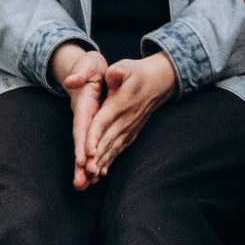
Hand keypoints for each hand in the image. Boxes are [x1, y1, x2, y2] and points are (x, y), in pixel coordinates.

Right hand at [51, 43, 106, 189]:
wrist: (86, 68)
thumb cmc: (88, 66)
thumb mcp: (86, 65)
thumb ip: (80, 72)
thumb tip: (72, 79)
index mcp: (84, 105)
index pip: (82, 127)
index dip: (83, 143)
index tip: (84, 159)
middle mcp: (84, 118)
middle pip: (82, 143)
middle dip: (81, 164)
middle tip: (81, 184)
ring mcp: (87, 123)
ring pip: (86, 148)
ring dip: (85, 168)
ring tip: (84, 187)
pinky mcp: (93, 126)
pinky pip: (94, 146)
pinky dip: (94, 160)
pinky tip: (96, 176)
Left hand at [86, 54, 176, 176]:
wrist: (160, 81)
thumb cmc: (137, 73)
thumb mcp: (126, 67)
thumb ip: (117, 72)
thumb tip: (112, 73)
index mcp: (120, 103)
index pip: (104, 122)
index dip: (95, 136)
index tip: (87, 151)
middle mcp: (126, 119)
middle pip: (108, 140)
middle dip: (96, 157)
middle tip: (85, 173)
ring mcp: (130, 127)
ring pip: (114, 148)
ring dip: (102, 163)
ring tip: (91, 177)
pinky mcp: (132, 132)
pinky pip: (120, 148)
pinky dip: (110, 161)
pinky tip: (101, 172)